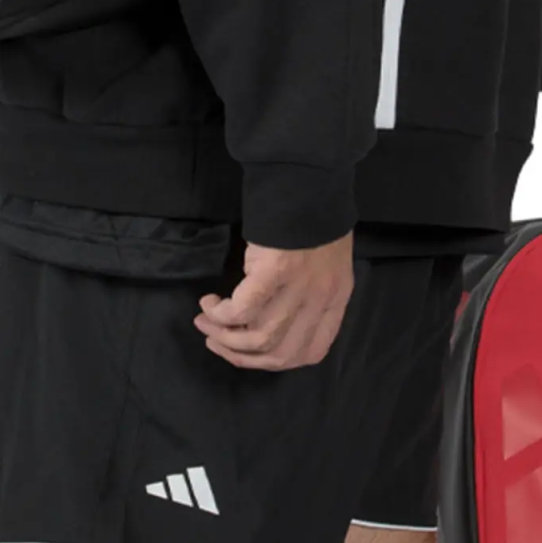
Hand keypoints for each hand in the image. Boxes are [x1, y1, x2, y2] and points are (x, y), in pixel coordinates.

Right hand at [194, 233, 354, 370]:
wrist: (310, 181)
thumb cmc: (314, 219)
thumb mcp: (327, 264)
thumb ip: (311, 294)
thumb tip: (277, 318)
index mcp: (335, 300)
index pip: (312, 352)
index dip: (278, 361)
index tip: (253, 353)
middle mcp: (319, 300)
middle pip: (279, 353)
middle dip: (241, 355)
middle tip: (216, 341)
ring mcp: (299, 288)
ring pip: (258, 337)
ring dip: (224, 336)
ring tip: (206, 321)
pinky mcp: (274, 272)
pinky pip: (242, 310)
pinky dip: (221, 314)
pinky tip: (210, 303)